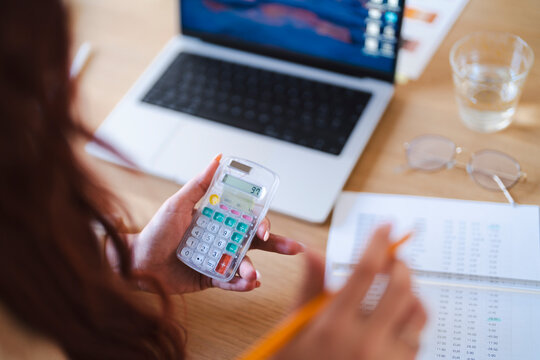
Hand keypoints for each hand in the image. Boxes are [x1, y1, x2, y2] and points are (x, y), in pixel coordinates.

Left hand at [132, 155, 303, 293]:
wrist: (137, 262)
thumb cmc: (155, 231)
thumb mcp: (178, 203)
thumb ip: (199, 184)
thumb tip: (217, 159)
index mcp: (217, 220)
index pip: (247, 219)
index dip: (260, 223)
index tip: (264, 228)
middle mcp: (221, 239)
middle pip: (254, 242)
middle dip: (276, 245)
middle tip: (293, 248)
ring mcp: (217, 259)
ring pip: (244, 263)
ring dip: (252, 268)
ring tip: (252, 274)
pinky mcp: (210, 278)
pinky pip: (230, 282)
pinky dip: (240, 284)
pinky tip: (248, 283)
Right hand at [274, 224, 426, 359]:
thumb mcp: (294, 328)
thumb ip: (309, 288)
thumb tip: (312, 252)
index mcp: (335, 325)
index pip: (365, 271)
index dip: (378, 243)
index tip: (385, 227)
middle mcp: (366, 341)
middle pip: (401, 288)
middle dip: (400, 265)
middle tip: (393, 258)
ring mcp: (386, 359)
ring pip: (417, 313)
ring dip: (411, 293)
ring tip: (397, 287)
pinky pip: (418, 339)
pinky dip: (412, 321)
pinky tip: (396, 318)